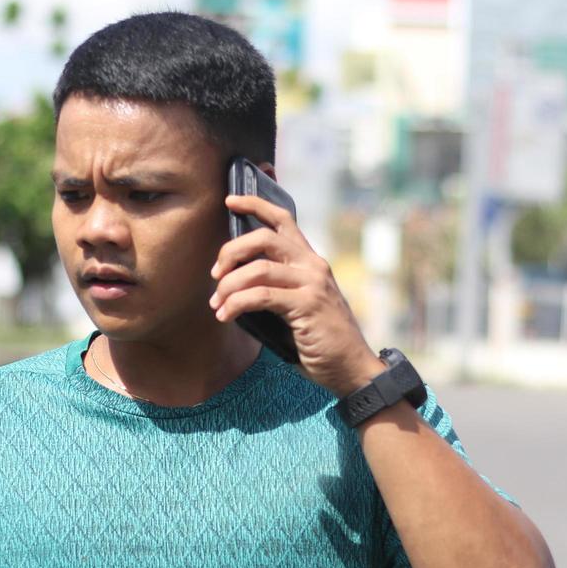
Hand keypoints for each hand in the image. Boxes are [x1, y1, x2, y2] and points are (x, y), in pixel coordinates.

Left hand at [209, 194, 384, 396]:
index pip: (283, 219)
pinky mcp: (307, 304)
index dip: (255, 205)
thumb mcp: (298, 305)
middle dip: (230, 251)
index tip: (230, 200)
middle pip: (263, 238)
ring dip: (229, 286)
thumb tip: (235, 283)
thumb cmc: (321, 340)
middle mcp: (312, 265)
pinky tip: (226, 316)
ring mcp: (312, 283)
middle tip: (215, 274)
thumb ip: (276, 287)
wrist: (352, 367)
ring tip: (217, 305)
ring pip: (258, 268)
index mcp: (310, 261)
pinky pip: (261, 296)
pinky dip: (237, 304)